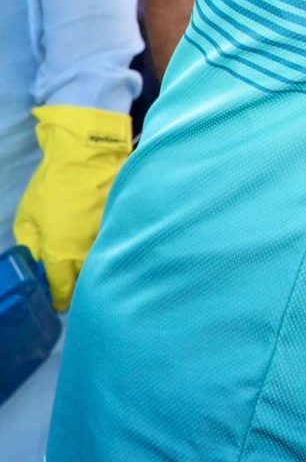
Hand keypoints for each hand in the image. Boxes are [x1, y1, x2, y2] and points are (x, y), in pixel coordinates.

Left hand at [13, 104, 133, 310]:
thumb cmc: (53, 185)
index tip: (57, 302)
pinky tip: (102, 246)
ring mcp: (108, 241)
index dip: (58, 299)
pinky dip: (108, 251)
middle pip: (85, 283)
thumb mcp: (27, 214)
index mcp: (60, 253)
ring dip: (94, 270)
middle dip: (77, 287)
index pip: (62, 289)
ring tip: (87, 265)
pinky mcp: (122, 229)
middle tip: (70, 283)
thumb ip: (31, 243)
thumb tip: (36, 259)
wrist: (87, 158)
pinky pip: (114, 248)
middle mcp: (87, 253)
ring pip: (102, 266)